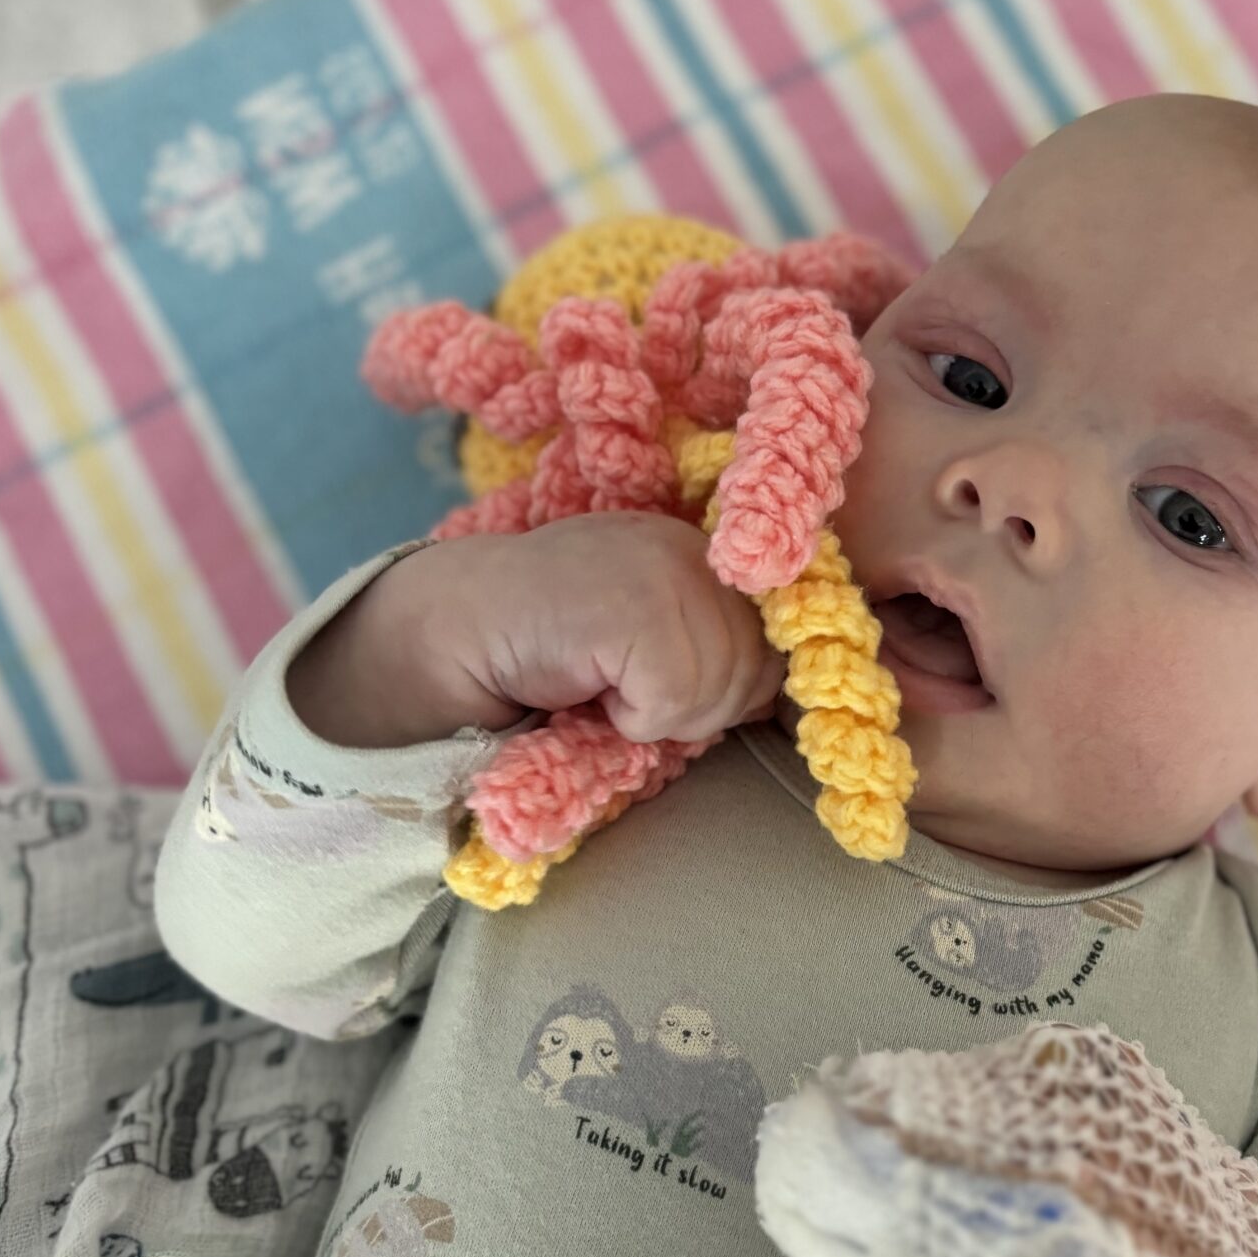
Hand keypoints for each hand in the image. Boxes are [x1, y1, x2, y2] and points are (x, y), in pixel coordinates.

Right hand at [286, 515, 783, 750]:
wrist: (446, 641)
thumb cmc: (556, 662)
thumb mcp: (660, 651)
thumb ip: (731, 653)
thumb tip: (810, 694)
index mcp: (716, 544)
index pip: (798, 628)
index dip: (753, 677)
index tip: (680, 685)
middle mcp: (701, 537)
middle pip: (766, 670)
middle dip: (702, 705)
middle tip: (624, 690)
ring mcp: (667, 560)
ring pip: (725, 688)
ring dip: (662, 715)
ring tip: (601, 686)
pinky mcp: (630, 598)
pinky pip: (674, 698)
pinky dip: (631, 719)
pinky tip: (585, 689)